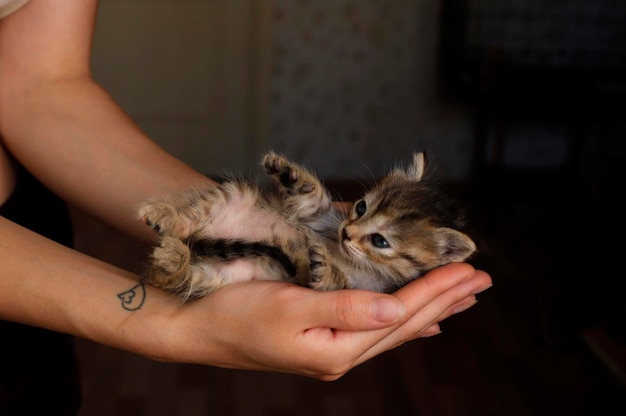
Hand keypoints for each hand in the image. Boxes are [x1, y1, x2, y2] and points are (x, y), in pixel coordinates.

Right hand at [156, 262, 490, 380]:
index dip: (435, 290)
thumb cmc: (237, 313)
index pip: (399, 315)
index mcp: (338, 348)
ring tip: (461, 298)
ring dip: (430, 308)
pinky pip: (375, 329)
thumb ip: (345, 310)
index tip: (468, 269)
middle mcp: (342, 354)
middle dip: (445, 299)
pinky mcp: (323, 339)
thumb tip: (397, 310)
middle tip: (481, 281)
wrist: (199, 329)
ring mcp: (333, 349)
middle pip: (405, 324)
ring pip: (394, 327)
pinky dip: (402, 320)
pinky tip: (415, 321)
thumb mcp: (289, 308)